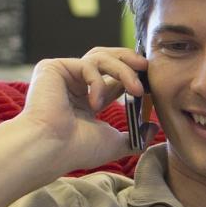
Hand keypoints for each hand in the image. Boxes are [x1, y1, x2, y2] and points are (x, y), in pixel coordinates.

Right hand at [14, 47, 143, 174]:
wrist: (51, 149)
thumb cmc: (77, 149)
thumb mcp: (114, 142)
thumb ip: (135, 135)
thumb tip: (154, 129)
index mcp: (87, 99)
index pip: (114, 78)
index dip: (133, 76)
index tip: (151, 84)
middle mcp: (74, 84)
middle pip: (106, 58)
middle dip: (129, 60)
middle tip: (146, 67)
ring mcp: (64, 75)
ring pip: (100, 57)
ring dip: (123, 70)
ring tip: (136, 89)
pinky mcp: (53, 68)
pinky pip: (87, 65)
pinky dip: (98, 82)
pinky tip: (95, 103)